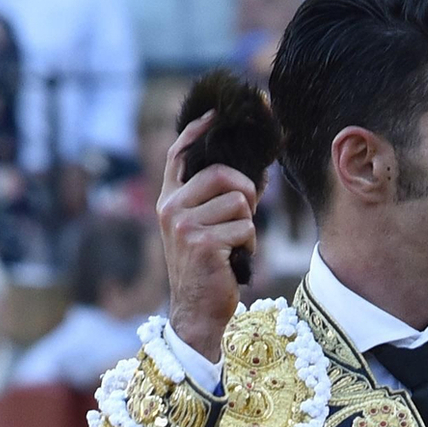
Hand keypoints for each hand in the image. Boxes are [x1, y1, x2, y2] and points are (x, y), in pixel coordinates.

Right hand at [157, 110, 258, 360]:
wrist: (197, 313)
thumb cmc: (209, 270)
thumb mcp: (208, 229)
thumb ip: (224, 199)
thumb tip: (258, 172)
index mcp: (169, 200)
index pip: (179, 154)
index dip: (197, 130)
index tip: (216, 114)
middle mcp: (171, 208)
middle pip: (223, 174)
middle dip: (246, 192)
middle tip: (247, 212)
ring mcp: (185, 224)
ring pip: (239, 203)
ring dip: (248, 227)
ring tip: (234, 247)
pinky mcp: (203, 242)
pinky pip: (246, 228)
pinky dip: (250, 246)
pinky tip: (236, 260)